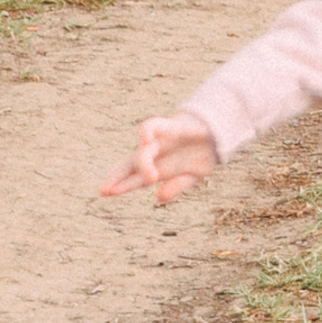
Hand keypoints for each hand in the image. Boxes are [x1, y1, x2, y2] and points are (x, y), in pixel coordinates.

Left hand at [99, 113, 217, 202]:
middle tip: (106, 190)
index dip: (120, 185)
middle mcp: (154, 152)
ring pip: (144, 150)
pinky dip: (148, 131)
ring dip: (143, 162)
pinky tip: (145, 139)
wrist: (217, 131)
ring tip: (150, 178)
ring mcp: (161, 139)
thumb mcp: (191, 176)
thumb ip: (177, 186)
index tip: (104, 192)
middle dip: (118, 176)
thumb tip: (158, 197)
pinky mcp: (171, 125)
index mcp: (157, 167)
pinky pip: (154, 125)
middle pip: (131, 164)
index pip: (134, 177)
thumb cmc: (200, 155)